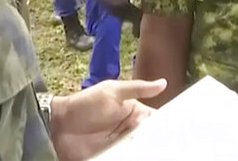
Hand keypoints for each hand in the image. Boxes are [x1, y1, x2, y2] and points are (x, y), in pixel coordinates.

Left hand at [50, 78, 166, 160]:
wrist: (58, 125)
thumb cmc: (86, 104)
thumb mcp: (113, 92)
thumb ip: (138, 89)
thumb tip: (164, 83)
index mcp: (134, 112)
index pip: (155, 119)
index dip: (166, 124)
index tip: (179, 130)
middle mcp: (130, 130)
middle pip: (150, 138)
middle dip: (159, 142)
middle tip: (169, 146)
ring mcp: (120, 146)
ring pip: (140, 150)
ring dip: (148, 151)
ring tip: (160, 153)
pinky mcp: (111, 157)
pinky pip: (126, 158)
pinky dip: (133, 158)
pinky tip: (140, 157)